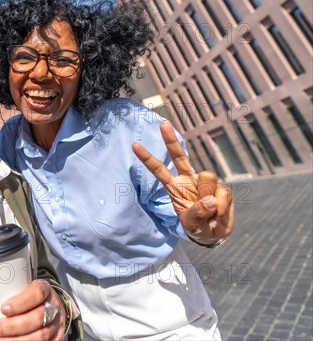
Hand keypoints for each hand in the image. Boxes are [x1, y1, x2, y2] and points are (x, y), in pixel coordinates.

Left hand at [0, 279, 65, 340]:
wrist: (53, 306)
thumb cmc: (33, 298)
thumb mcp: (23, 290)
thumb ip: (3, 294)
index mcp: (44, 289)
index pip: (36, 293)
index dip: (21, 302)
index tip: (4, 309)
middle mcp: (53, 306)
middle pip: (37, 317)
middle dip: (14, 326)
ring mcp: (56, 324)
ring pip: (40, 335)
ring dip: (17, 340)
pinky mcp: (56, 337)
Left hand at [132, 122, 234, 243]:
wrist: (215, 233)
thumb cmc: (197, 227)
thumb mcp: (192, 225)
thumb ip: (197, 213)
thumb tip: (210, 199)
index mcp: (174, 186)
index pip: (158, 170)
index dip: (147, 158)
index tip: (134, 145)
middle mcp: (188, 179)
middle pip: (179, 156)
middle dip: (170, 140)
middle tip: (162, 123)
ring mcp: (205, 182)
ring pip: (207, 177)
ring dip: (209, 197)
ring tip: (209, 213)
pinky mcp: (221, 188)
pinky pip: (223, 193)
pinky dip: (222, 207)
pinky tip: (218, 213)